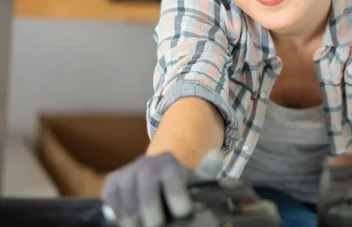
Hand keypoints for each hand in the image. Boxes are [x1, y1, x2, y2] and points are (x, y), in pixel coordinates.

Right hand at [101, 149, 223, 226]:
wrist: (155, 178)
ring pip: (128, 206)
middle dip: (154, 217)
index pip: (171, 179)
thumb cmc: (179, 184)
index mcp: (168, 162)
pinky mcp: (111, 184)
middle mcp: (145, 164)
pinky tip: (135, 221)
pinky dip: (123, 219)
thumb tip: (216, 156)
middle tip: (159, 226)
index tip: (183, 212)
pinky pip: (114, 207)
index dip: (177, 198)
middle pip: (147, 196)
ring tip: (146, 226)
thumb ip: (207, 171)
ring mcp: (126, 174)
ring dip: (138, 223)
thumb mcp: (195, 179)